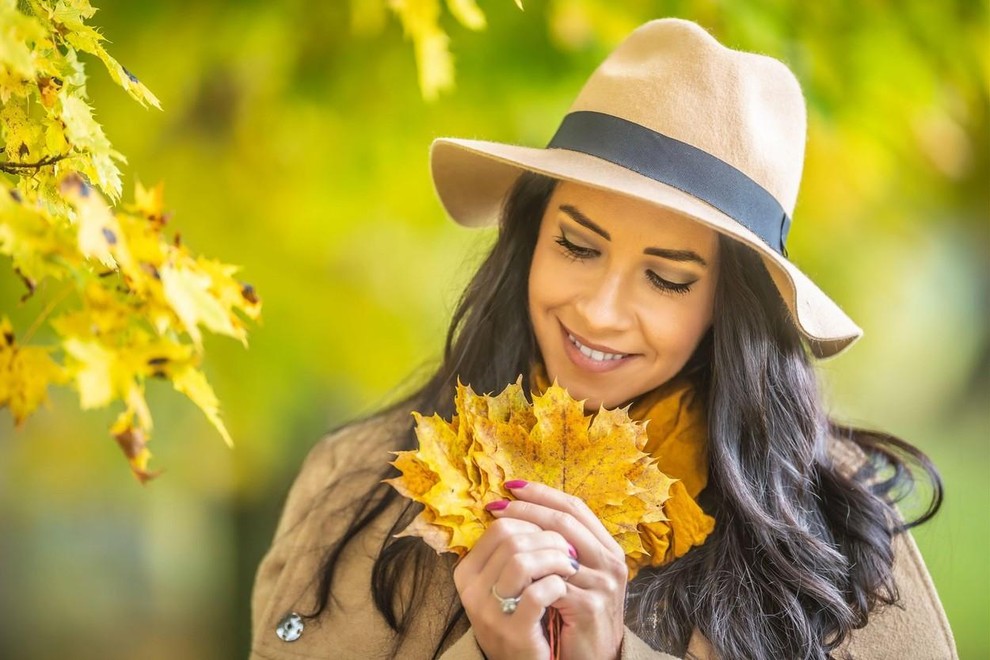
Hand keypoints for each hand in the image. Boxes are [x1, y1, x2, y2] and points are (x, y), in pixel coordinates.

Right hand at [453, 514, 576, 658]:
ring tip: (570, 566)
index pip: (500, 527)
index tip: (554, 533)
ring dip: (555, 558)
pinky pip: (538, 593)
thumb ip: (512, 547)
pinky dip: (557, 584)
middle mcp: (471, 591)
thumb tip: (527, 497)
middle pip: (511, 539)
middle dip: (549, 538)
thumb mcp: (507, 581)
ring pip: (522, 561)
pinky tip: (565, 588)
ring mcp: (490, 613)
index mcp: (467, 571)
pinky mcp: (513, 632)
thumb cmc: (522, 615)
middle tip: (569, 550)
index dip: (534, 522)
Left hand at [492, 482, 627, 659]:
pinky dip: (528, 573)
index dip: (543, 493)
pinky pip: (552, 582)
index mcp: (608, 547)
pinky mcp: (589, 606)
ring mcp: (603, 583)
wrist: (595, 658)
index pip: (575, 507)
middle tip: (496, 504)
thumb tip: (525, 514)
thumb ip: (562, 546)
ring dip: (521, 537)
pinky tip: (506, 568)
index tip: (513, 485)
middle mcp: (611, 561)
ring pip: (557, 547)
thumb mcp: (577, 574)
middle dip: (526, 509)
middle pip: (564, 521)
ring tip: (495, 531)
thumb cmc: (579, 614)